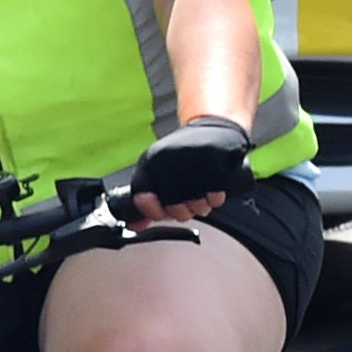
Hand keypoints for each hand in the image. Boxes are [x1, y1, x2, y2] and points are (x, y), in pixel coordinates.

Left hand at [126, 116, 251, 221]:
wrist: (213, 125)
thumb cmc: (185, 153)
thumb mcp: (160, 170)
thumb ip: (148, 199)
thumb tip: (136, 226)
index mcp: (150, 161)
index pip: (142, 196)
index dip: (153, 211)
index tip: (162, 212)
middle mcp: (167, 158)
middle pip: (171, 206)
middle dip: (182, 212)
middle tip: (188, 206)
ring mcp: (191, 158)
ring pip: (195, 203)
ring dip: (200, 207)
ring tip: (202, 197)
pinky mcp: (215, 160)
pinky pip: (215, 195)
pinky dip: (216, 199)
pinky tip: (213, 192)